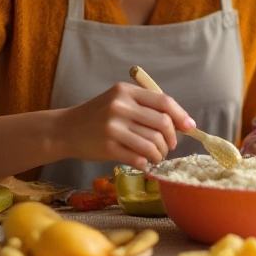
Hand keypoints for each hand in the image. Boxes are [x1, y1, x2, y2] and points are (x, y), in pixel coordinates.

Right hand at [59, 82, 194, 169]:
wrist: (65, 129)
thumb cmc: (97, 116)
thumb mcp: (118, 101)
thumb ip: (145, 107)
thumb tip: (181, 123)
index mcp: (126, 92)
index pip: (163, 102)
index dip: (181, 116)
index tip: (189, 127)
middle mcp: (120, 106)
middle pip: (162, 124)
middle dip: (171, 139)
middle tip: (169, 146)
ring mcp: (113, 127)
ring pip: (153, 143)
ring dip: (160, 154)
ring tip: (156, 156)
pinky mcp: (108, 147)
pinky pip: (139, 157)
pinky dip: (146, 163)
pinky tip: (144, 163)